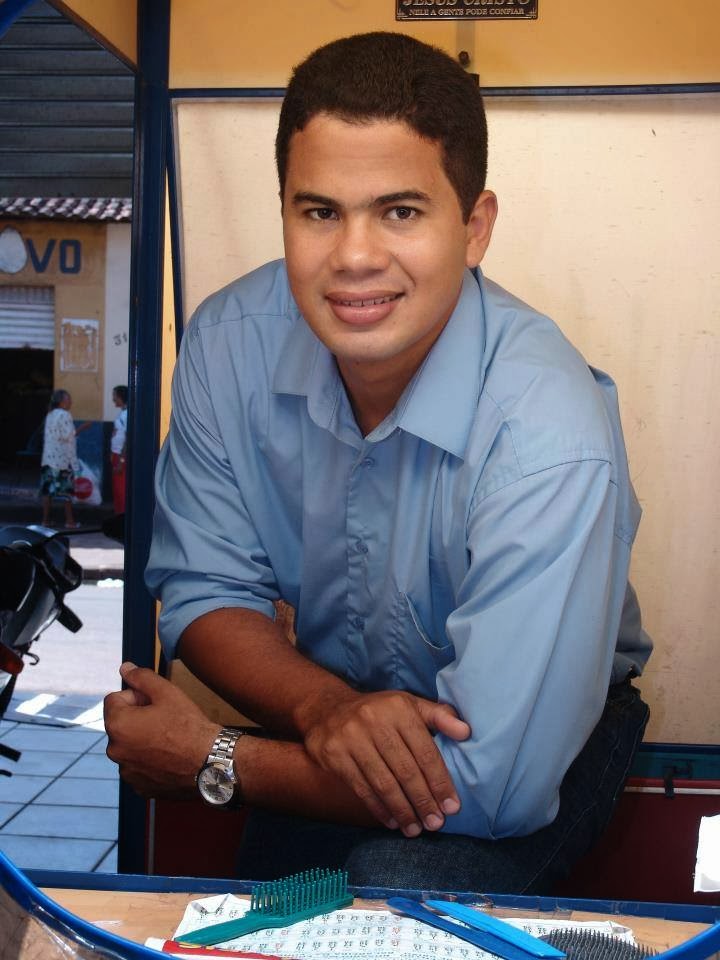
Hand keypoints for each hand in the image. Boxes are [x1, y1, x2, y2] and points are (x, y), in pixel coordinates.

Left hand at [104, 662, 219, 797]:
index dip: (135, 696)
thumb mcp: (167, 692)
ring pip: (129, 745)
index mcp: (117, 725)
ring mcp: (126, 771)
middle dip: (137, 718)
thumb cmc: (188, 725)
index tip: (155, 703)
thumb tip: (124, 668)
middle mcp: (115, 750)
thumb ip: (141, 677)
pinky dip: (149, 760)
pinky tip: (169, 756)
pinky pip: (138, 765)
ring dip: (142, 740)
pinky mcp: (139, 786)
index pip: (113, 699)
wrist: (209, 761)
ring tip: (169, 739)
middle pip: (120, 723)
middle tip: (165, 720)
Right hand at [299, 689, 469, 837]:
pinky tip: (392, 821)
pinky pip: (361, 787)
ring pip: (384, 782)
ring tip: (416, 829)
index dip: (440, 782)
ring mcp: (352, 739)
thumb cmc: (379, 711)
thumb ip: (439, 716)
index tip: (451, 807)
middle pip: (405, 770)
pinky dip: (379, 808)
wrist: (327, 708)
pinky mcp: (334, 755)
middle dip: (423, 801)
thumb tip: (466, 731)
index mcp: (399, 709)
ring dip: (403, 810)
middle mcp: (375, 721)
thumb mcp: (409, 704)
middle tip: (436, 824)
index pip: (425, 751)